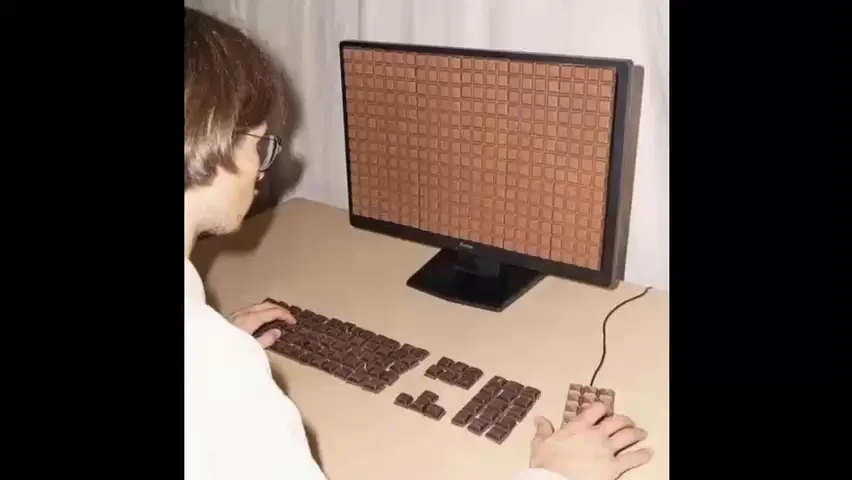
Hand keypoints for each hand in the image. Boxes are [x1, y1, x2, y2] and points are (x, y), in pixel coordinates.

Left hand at [228, 301, 295, 347]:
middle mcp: (243, 313)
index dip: (285, 315)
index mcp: (250, 319)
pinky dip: (260, 311)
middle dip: (279, 309)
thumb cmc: (230, 350)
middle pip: (265, 305)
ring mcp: (236, 314)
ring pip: (257, 306)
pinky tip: (261, 319)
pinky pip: (250, 309)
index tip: (293, 322)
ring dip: (269, 309)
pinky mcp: (231, 317)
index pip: (272, 311)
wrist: (209, 349)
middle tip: (288, 317)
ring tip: (277, 317)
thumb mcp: (252, 349)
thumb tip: (277, 332)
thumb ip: (266, 340)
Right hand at [529, 403, 652, 479]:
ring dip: (636, 434)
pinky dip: (642, 455)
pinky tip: (648, 453)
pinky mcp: (614, 467)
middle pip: (616, 421)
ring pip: (627, 436)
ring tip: (642, 434)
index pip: (596, 409)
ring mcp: (607, 450)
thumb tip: (539, 418)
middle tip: (628, 422)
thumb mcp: (540, 444)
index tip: (605, 409)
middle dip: (624, 420)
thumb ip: (542, 430)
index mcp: (578, 426)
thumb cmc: (546, 463)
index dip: (603, 407)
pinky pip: (632, 458)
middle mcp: (596, 434)